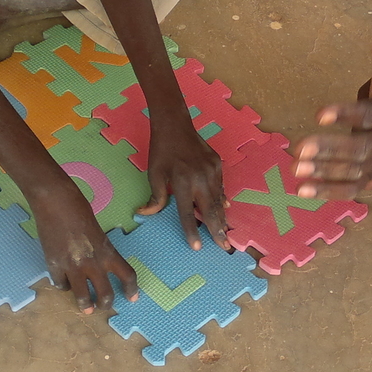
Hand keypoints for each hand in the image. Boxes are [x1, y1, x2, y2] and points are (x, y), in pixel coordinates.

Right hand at [28, 180, 137, 312]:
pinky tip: (65, 284)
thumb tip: (99, 266)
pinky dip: (64, 286)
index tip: (133, 298)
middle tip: (104, 307)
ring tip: (85, 308)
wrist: (56, 203)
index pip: (127, 275)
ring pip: (81, 296)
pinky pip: (61, 284)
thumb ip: (100, 250)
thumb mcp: (97, 231)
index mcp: (107, 251)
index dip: (132, 289)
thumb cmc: (79, 209)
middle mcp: (93, 263)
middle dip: (106, 304)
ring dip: (85, 305)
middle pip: (105, 293)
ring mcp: (73, 267)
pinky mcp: (54, 266)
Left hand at [138, 108, 230, 250]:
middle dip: (218, 230)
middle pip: (210, 210)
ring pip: (218, 200)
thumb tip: (145, 213)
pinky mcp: (217, 165)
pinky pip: (220, 187)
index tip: (197, 247)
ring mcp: (212, 171)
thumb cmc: (161, 151)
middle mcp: (200, 179)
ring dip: (222, 217)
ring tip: (226, 233)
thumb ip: (155, 196)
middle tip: (224, 247)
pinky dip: (221, 199)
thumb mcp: (153, 174)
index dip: (191, 231)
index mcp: (182, 183)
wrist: (175, 125)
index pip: (187, 213)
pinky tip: (224, 209)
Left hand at [293, 31, 371, 199]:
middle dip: (329, 150)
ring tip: (296, 171)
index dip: (344, 114)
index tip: (319, 113)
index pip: (367, 115)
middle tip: (299, 149)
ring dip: (324, 173)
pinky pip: (352, 187)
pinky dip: (329, 192)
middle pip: (358, 149)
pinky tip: (303, 192)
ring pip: (352, 171)